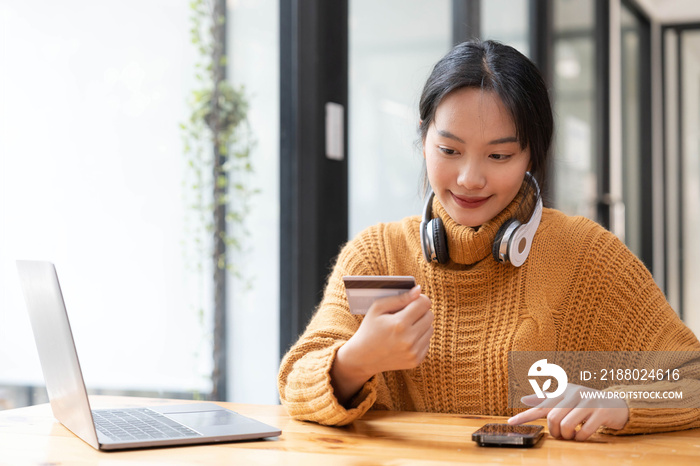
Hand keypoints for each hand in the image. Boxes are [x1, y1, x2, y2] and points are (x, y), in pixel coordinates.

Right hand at [331, 285, 432, 403]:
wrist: (363, 357)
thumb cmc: (370, 329)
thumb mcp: (378, 308)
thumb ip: (400, 298)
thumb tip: (418, 290)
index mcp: (399, 324)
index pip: (424, 303)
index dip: (419, 299)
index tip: (413, 301)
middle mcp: (409, 339)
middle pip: (430, 315)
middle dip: (420, 312)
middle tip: (406, 315)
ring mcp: (413, 352)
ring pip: (430, 329)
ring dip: (421, 325)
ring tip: (405, 328)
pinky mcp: (416, 361)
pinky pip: (427, 342)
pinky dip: (419, 338)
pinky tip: (405, 339)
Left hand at [507, 383, 628, 440]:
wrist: (616, 404)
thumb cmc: (585, 401)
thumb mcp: (565, 397)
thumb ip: (545, 398)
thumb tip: (523, 398)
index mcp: (563, 390)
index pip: (540, 405)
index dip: (525, 415)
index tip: (511, 423)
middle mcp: (574, 393)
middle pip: (553, 418)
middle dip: (555, 431)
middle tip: (561, 434)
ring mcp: (588, 402)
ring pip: (567, 425)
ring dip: (567, 436)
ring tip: (572, 435)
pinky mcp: (601, 412)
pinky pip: (583, 432)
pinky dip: (580, 438)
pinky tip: (582, 435)